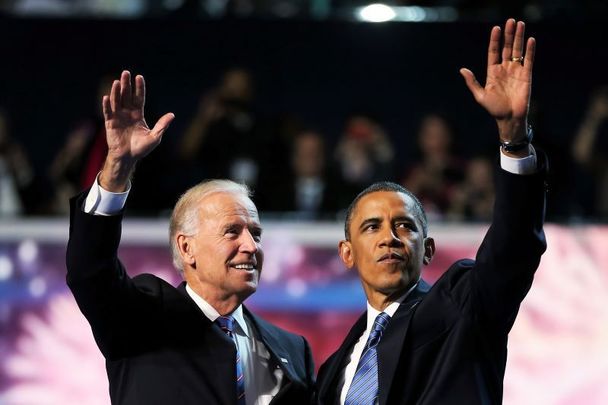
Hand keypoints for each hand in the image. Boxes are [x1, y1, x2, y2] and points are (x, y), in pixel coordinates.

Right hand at [100, 70, 174, 190]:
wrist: (128, 157)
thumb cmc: (141, 148)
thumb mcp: (155, 136)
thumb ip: (162, 125)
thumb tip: (172, 115)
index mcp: (138, 114)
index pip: (139, 98)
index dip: (139, 88)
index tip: (139, 77)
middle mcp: (127, 113)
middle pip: (126, 96)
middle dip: (126, 84)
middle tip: (126, 72)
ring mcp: (118, 117)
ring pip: (117, 101)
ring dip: (116, 91)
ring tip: (117, 81)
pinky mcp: (110, 123)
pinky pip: (108, 112)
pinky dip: (107, 105)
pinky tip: (107, 97)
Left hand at [460, 19, 535, 142]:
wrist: (509, 118)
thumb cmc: (494, 109)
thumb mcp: (480, 95)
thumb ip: (472, 82)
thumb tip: (462, 69)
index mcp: (492, 72)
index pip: (493, 51)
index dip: (495, 40)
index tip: (496, 28)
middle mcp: (505, 69)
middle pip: (506, 47)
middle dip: (508, 34)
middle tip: (511, 20)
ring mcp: (516, 71)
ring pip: (517, 50)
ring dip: (519, 37)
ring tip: (520, 24)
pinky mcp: (526, 75)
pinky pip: (528, 60)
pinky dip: (529, 50)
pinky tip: (530, 40)